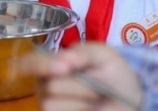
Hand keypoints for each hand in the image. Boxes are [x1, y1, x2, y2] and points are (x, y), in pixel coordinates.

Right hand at [28, 43, 142, 110]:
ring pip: (52, 105)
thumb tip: (62, 59)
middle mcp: (44, 86)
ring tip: (94, 98)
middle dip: (79, 85)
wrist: (128, 98)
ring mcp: (49, 105)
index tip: (64, 68)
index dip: (41, 65)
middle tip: (97, 85)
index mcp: (51, 64)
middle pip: (49, 85)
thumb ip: (82, 52)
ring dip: (81, 101)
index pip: (29, 62)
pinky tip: (90, 109)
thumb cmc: (111, 72)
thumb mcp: (102, 54)